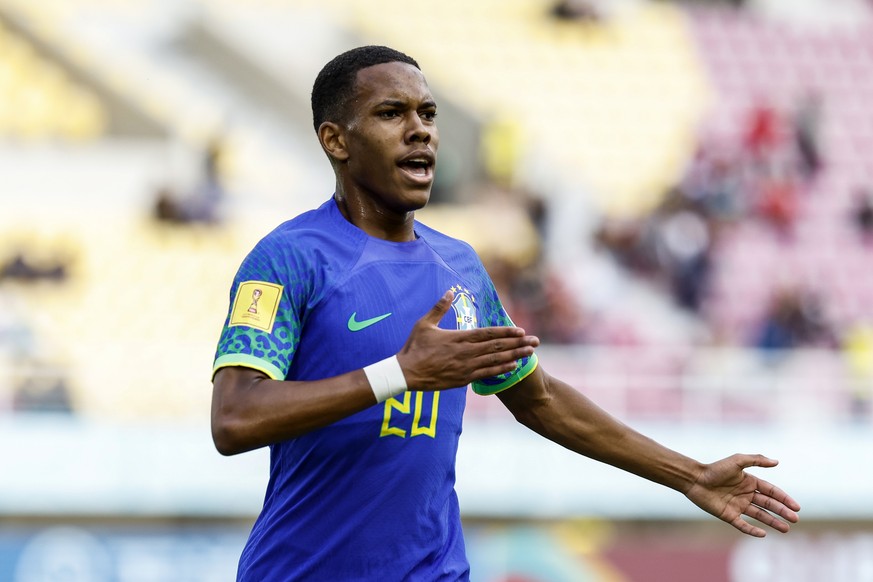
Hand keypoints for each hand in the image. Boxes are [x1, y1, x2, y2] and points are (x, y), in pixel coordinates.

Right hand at [397, 290, 539, 390]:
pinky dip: (501, 369)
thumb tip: (450, 291)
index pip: (487, 333)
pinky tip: (513, 367)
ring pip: (495, 360)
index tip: (520, 330)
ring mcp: (466, 367)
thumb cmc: (414, 347)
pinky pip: (486, 373)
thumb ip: (439, 307)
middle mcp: (466, 352)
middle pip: (497, 346)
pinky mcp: (463, 379)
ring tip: (530, 353)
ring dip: (515, 356)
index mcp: (458, 337)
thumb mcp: (425, 324)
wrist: (406, 373)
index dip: (505, 331)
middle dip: (518, 343)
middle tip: (535, 341)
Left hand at [685, 454, 800, 536]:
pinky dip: (752, 530)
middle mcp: (745, 494)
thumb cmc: (715, 469)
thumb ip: (756, 460)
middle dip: (782, 512)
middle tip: (795, 520)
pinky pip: (743, 524)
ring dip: (773, 522)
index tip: (796, 507)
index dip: (784, 499)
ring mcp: (738, 505)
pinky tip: (763, 534)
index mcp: (749, 482)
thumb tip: (777, 462)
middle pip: (768, 504)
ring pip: (759, 515)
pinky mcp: (728, 515)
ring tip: (786, 529)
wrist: (695, 479)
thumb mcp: (737, 461)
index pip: (771, 491)